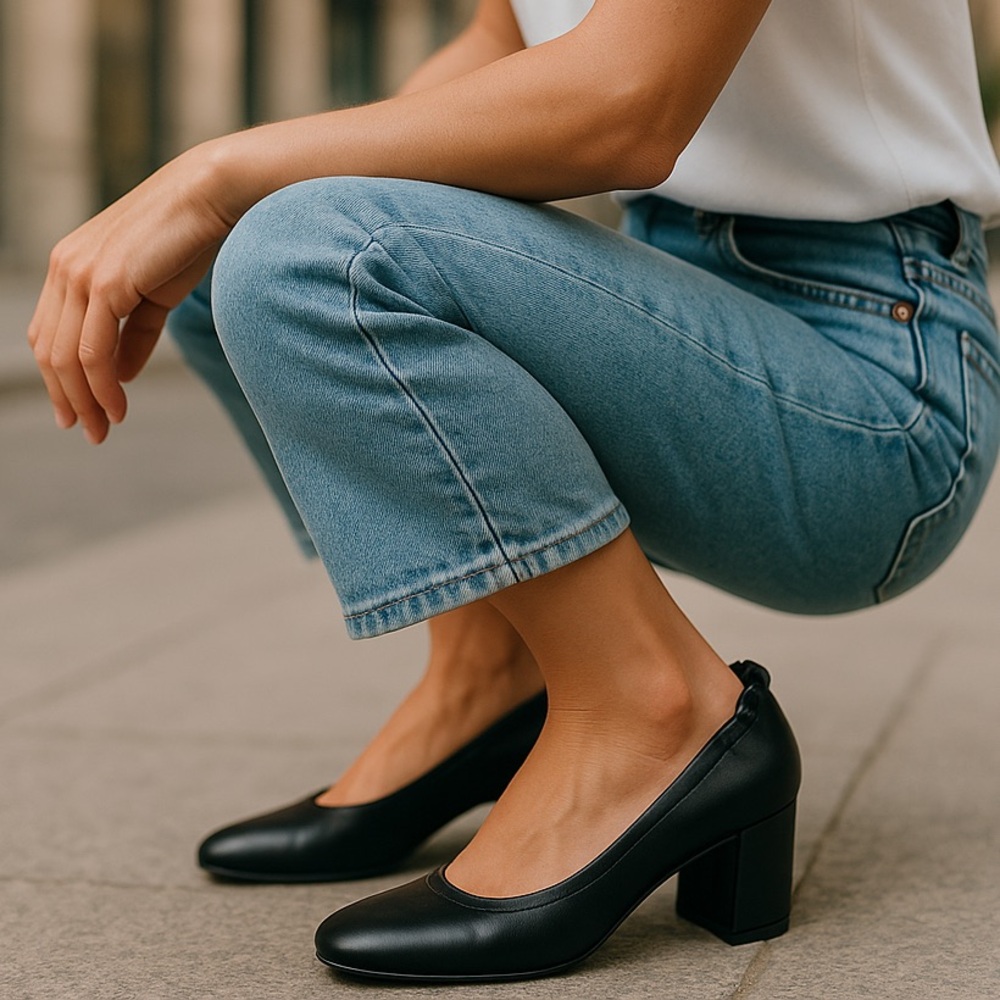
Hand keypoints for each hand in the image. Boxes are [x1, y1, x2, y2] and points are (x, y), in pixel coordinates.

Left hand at [27, 145, 236, 443]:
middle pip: (50, 350)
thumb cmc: (190, 238)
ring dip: (84, 401)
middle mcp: (66, 267)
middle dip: (67, 398)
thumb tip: (117, 376)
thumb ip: (133, 334)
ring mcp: (81, 273)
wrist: (213, 195)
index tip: (81, 412)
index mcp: (71, 265)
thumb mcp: (156, 294)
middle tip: (89, 432)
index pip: (51, 334)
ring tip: (104, 428)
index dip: (60, 379)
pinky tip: (118, 408)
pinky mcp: (106, 282)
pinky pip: (93, 351)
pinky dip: (101, 387)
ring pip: (67, 357)